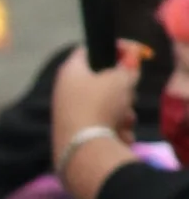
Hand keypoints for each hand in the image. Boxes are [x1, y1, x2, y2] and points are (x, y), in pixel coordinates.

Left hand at [49, 42, 143, 198]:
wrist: (83, 151)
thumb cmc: (99, 105)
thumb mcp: (120, 79)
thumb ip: (127, 68)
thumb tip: (128, 65)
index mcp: (70, 71)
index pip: (89, 49)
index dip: (113, 47)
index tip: (133, 53)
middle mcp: (65, 91)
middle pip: (101, 81)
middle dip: (122, 89)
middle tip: (129, 94)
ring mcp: (70, 114)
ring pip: (106, 107)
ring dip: (123, 114)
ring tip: (124, 121)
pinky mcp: (77, 135)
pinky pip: (103, 126)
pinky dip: (115, 131)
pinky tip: (120, 137)